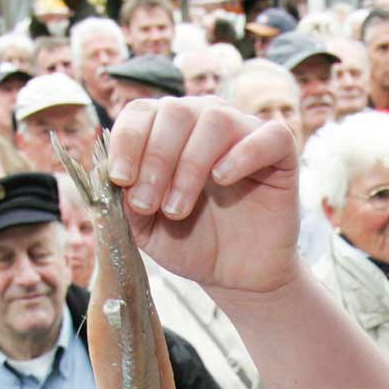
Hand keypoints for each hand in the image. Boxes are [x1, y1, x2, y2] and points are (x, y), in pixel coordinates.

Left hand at [106, 98, 303, 296]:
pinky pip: (269, 135)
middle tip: (149, 205)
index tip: (121, 181)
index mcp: (168, 132)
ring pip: (215, 119)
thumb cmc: (192, 245)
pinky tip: (222, 180)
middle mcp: (205, 122)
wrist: (236, 277)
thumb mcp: (146, 228)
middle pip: (176, 112)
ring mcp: (244, 134)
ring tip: (178, 209)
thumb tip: (107, 176)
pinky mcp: (281, 155)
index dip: (128, 141)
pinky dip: (243, 154)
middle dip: (156, 160)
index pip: (143, 112)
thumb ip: (124, 201)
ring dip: (190, 165)